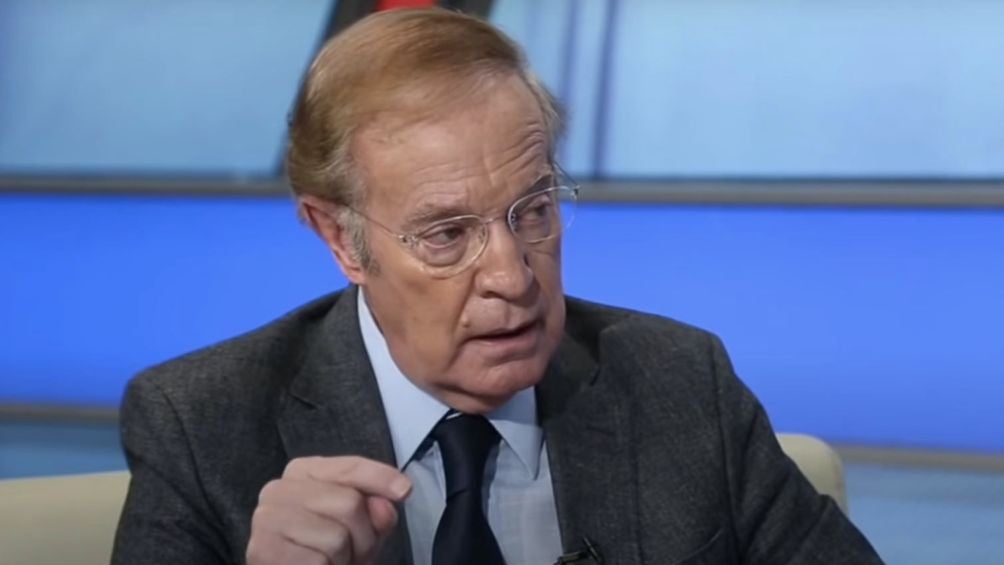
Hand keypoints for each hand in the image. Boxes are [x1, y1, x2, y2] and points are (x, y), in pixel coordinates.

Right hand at [246, 456, 411, 564]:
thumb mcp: (359, 529)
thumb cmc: (323, 551)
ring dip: (344, 558)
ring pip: (336, 537)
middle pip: (349, 503)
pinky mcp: (263, 550)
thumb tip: (383, 507)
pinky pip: (318, 561)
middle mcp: (279, 488)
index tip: (404, 490)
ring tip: (330, 561)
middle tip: (351, 552)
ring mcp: (267, 519)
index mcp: (302, 473)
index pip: (349, 467)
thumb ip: (375, 514)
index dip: (380, 477)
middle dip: (363, 536)